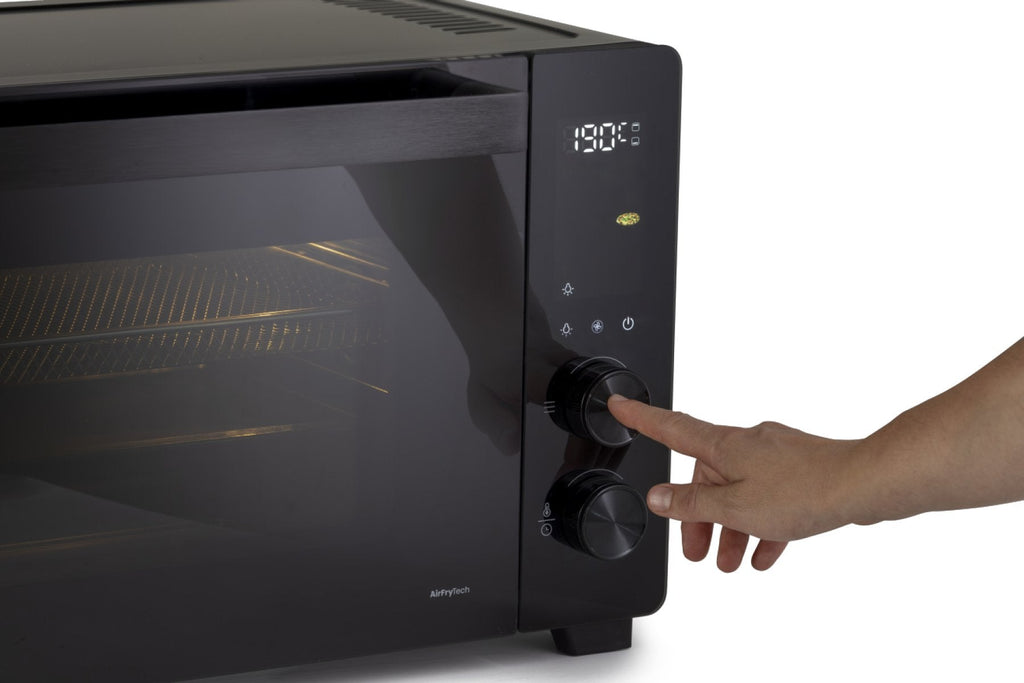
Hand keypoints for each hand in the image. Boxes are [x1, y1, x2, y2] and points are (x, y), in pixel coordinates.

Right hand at [607, 395, 861, 570]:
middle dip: (698, 515)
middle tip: (696, 550)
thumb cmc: (805, 490)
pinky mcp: (799, 470)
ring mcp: (775, 455)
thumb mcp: (735, 508)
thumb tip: (659, 498)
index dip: (640, 417)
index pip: (670, 427)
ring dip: (731, 527)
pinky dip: (761, 524)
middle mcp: (747, 443)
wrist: (864, 484)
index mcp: (724, 446)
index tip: (619, 404)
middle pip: (706, 475)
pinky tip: (764, 553)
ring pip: (740, 491)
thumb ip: (692, 504)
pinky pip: (770, 497)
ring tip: (730, 562)